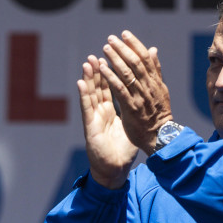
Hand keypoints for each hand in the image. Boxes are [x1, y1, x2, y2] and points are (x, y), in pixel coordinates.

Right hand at [78, 55, 138, 188]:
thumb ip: (134, 109)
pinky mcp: (90, 126)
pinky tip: (81, 82)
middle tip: (96, 54)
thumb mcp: (131, 125)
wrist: (114, 168)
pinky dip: (84, 94)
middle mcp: (101, 112)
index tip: (111, 58)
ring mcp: (94, 118)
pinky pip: (87, 108)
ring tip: (88, 62)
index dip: (110, 73)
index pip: (111, 88)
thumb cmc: (123, 149)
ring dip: (89, 78)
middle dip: (98, 70)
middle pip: (99, 87)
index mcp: (111, 112)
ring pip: (91, 94)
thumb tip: (141, 99)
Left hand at [97, 30, 172, 154]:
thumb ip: (155, 70)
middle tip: (111, 39)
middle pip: (135, 63)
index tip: (124, 34)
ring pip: (127, 74)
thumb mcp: (161, 89)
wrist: (160, 137)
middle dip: (123, 49)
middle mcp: (149, 87)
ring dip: (115, 59)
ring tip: (105, 49)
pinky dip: (111, 77)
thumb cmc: (159, 114)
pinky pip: (120, 89)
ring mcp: (140, 97)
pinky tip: (102, 68)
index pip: (145, 58)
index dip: (135, 44)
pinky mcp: (132, 107)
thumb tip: (153, 49)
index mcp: (156, 82)